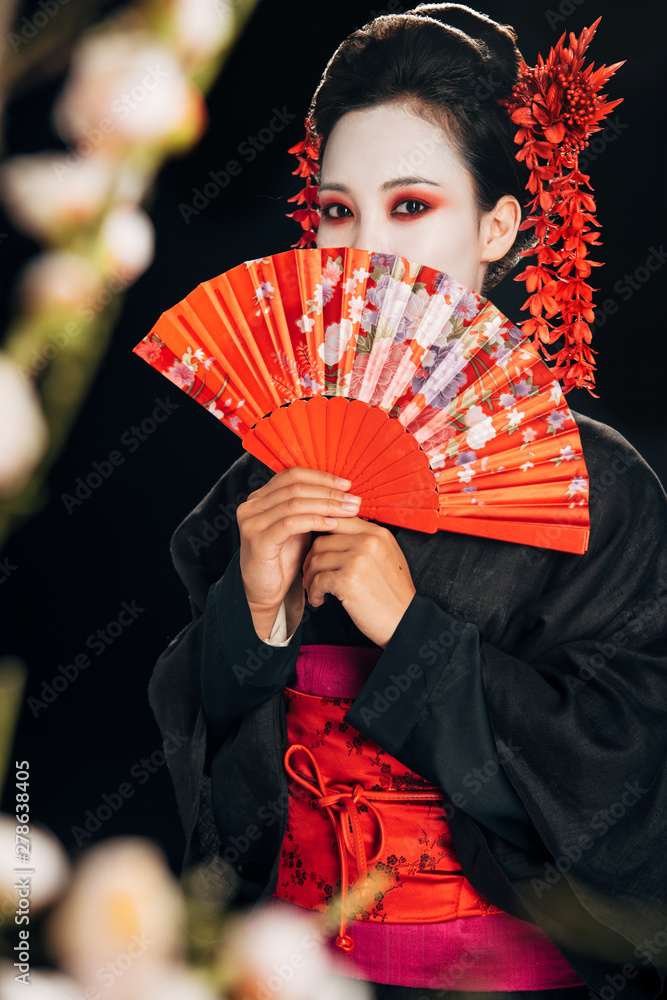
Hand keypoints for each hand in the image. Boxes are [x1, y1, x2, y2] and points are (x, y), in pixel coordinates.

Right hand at [237, 467, 362, 638]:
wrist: (266, 591)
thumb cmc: (283, 558)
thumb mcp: (299, 526)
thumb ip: (311, 507)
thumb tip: (343, 492)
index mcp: (261, 497)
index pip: (293, 474)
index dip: (321, 477)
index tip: (347, 484)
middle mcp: (252, 505)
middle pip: (295, 487)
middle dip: (329, 491)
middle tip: (353, 500)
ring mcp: (252, 522)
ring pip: (294, 503)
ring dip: (326, 505)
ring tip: (348, 511)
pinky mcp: (258, 540)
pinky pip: (290, 523)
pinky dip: (314, 520)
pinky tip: (332, 524)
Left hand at [301, 518, 416, 647]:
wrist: (405, 620)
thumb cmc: (394, 594)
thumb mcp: (387, 557)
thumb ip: (365, 541)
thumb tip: (335, 532)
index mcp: (378, 533)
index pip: (338, 520)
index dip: (320, 533)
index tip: (314, 549)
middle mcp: (369, 541)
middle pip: (322, 540)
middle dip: (311, 560)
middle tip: (312, 575)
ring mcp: (358, 559)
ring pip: (316, 560)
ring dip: (310, 578)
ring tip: (315, 590)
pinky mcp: (348, 580)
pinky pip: (317, 580)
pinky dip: (314, 592)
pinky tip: (319, 599)